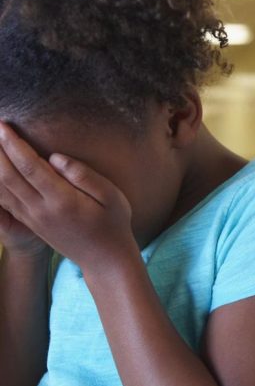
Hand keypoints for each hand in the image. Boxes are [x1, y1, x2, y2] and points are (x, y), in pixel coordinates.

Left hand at [0, 123, 134, 269]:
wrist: (106, 259)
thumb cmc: (113, 224)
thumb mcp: (111, 196)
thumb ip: (84, 175)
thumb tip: (55, 157)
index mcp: (62, 201)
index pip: (30, 168)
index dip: (13, 145)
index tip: (3, 126)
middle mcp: (42, 211)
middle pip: (9, 177)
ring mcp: (34, 219)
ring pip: (2, 190)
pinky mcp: (31, 224)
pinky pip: (5, 202)